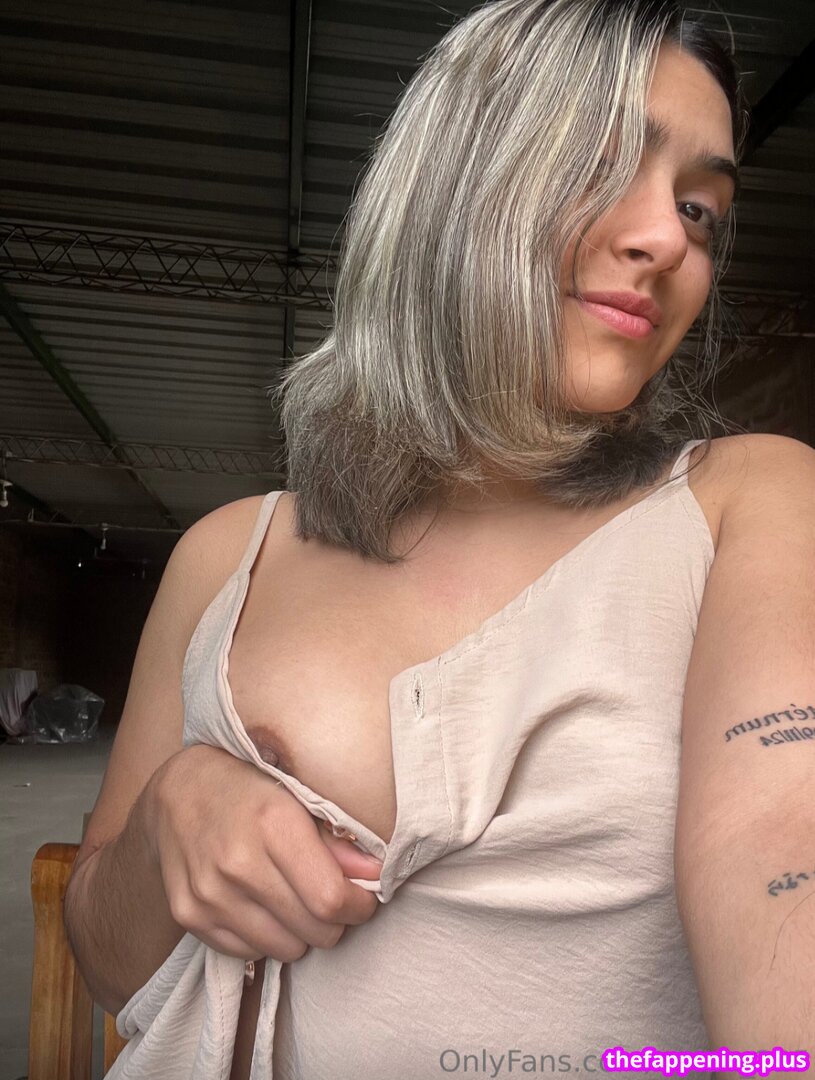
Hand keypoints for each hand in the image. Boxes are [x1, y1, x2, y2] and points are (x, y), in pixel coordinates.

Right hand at [146, 744, 382, 962]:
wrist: (178, 790)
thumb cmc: (249, 786)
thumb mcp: (298, 794)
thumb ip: (337, 838)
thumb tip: (376, 874)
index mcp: (272, 824)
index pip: (330, 898)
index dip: (358, 906)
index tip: (362, 898)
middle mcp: (237, 863)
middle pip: (313, 931)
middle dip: (334, 921)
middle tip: (330, 897)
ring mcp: (209, 893)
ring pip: (284, 949)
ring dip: (300, 932)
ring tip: (294, 898)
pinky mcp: (188, 915)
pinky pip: (248, 952)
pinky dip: (265, 936)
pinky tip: (262, 904)